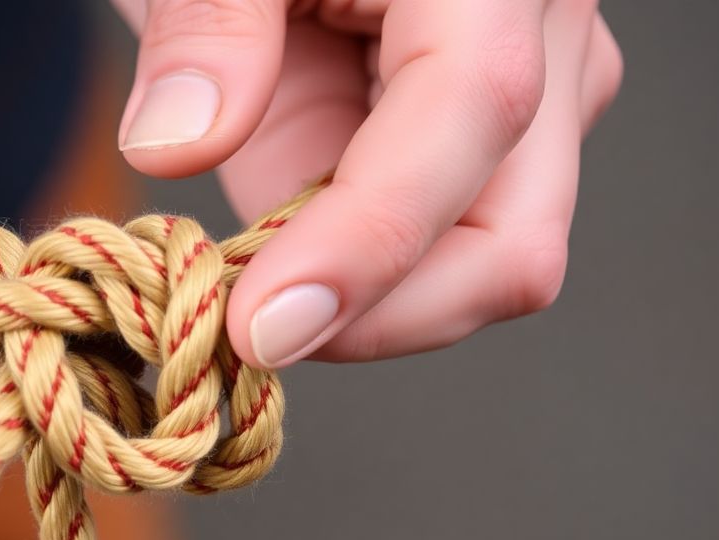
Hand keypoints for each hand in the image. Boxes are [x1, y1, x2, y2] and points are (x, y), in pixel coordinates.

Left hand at [111, 0, 621, 366]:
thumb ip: (203, 22)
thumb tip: (172, 147)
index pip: (470, 110)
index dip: (368, 240)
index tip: (260, 327)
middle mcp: (546, 35)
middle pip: (513, 237)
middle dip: (377, 313)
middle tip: (243, 329)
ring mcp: (532, 100)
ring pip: (485, 261)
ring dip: (366, 304)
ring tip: (247, 279)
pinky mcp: (484, 147)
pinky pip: (440, 247)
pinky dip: (359, 279)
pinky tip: (281, 259)